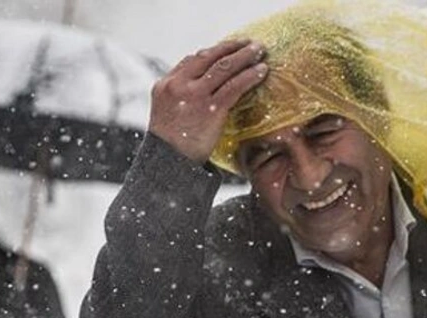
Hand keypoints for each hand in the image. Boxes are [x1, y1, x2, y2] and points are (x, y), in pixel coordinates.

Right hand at [149, 39, 267, 162]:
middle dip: (231, 47)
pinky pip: (235, 85)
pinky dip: (250, 76)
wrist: (168, 164)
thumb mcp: (166, 114)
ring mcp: (194, 96)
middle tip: (248, 44)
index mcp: (165, 85)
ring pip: (224, 67)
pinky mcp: (211, 109)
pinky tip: (261, 71)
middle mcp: (178, 85)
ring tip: (260, 51)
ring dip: (245, 56)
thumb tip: (203, 85)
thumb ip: (181, 96)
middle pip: (208, 57)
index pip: (191, 60)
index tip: (227, 51)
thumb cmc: (170, 145)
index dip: (212, 53)